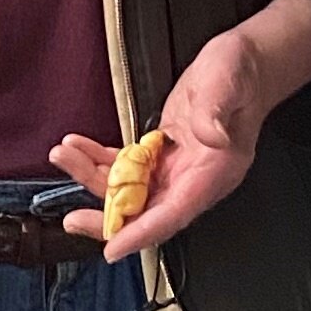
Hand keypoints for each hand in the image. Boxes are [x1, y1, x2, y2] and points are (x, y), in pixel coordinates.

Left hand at [49, 0, 310, 264]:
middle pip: (145, 212)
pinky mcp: (162, 152)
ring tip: (64, 155)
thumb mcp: (228, 85)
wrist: (246, 63)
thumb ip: (216, 112)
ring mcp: (176, 167)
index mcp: (212, 173)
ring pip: (129, 190)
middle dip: (106, 217)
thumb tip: (211, 134)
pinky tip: (78, 147)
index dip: (142, 233)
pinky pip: (126, 168)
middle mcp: (192, 178)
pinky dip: (99, 160)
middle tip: (71, 219)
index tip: (113, 247)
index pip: (173, 213)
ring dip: (93, 178)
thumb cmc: (240, 74)